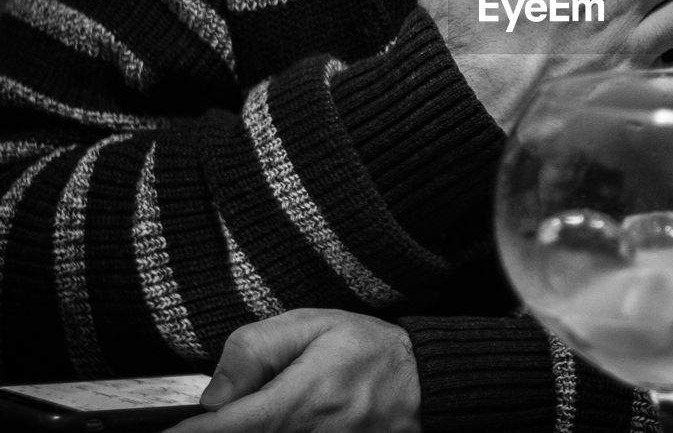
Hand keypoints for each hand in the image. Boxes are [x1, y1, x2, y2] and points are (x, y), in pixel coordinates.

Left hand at [168, 309, 419, 432]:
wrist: (427, 383)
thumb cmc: (371, 350)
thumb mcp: (315, 324)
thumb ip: (258, 348)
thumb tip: (213, 393)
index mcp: (306, 397)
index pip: (232, 427)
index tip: (169, 432)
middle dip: (226, 428)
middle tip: (223, 412)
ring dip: (255, 428)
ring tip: (279, 402)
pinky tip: (284, 421)